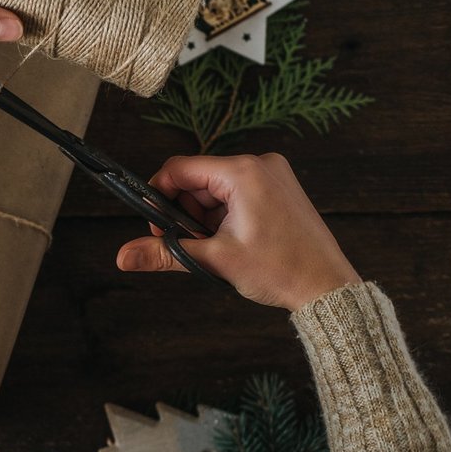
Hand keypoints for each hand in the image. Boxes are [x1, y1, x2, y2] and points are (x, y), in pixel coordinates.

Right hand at [116, 153, 361, 311]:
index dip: (159, 195)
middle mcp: (259, 164)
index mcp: (243, 172)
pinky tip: (234, 240)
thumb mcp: (214, 260)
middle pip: (197, 179)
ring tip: (220, 247)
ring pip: (215, 188)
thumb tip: (123, 257)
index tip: (155, 225)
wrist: (327, 287)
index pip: (180, 168)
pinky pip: (236, 193)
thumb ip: (164, 253)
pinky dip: (225, 215)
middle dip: (186, 212)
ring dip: (206, 217)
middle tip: (194, 244)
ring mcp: (272, 174)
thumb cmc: (281, 270)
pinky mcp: (279, 187)